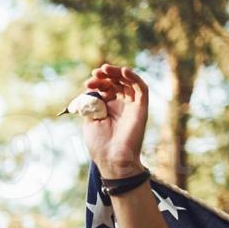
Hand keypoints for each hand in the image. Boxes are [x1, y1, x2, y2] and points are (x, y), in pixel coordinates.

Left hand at [81, 64, 148, 178]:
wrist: (112, 158)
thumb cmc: (100, 144)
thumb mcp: (89, 121)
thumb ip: (91, 104)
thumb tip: (90, 91)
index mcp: (108, 109)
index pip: (105, 89)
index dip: (97, 83)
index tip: (87, 83)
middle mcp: (121, 105)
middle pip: (116, 83)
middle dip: (105, 76)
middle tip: (95, 73)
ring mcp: (132, 106)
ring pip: (128, 82)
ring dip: (117, 73)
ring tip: (105, 69)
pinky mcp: (141, 107)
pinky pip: (141, 89)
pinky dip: (134, 78)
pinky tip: (123, 72)